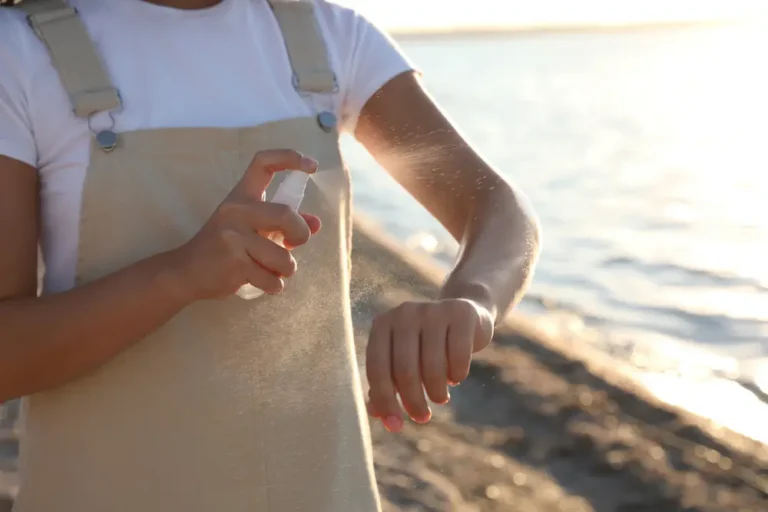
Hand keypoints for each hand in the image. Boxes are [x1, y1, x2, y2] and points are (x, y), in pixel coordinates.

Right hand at [168, 149, 320, 300]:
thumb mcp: (251, 228)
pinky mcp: (234, 263)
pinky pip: (272, 279)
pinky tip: (263, 283)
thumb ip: (283, 224)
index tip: (312, 166)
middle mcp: (236, 210)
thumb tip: (316, 224)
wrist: (186, 271)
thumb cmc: (225, 246)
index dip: (290, 158)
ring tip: (274, 270)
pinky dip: (274, 286)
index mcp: (241, 195)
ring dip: (287, 269)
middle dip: (301, 234)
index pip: (263, 163)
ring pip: (283, 256)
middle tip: (294, 244)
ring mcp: (233, 237)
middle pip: (286, 214)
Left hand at [366, 298, 492, 432]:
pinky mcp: (460, 313)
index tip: (396, 425)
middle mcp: (405, 313)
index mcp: (383, 324)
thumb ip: (387, 386)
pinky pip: (458, 357)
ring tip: (440, 398)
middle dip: (413, 401)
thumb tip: (378, 416)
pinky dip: (457, 375)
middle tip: (422, 417)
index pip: (377, 368)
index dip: (385, 400)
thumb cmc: (427, 345)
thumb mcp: (404, 361)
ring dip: (436, 392)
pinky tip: (456, 377)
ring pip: (432, 366)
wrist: (465, 315)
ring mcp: (433, 310)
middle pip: (405, 370)